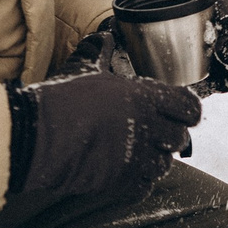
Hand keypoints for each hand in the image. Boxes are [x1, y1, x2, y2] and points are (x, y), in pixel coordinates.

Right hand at [7, 69, 200, 200]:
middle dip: (169, 137)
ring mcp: (135, 157)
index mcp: (144, 96)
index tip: (181, 113)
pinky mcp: (120, 182)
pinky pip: (144, 188)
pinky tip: (125, 172)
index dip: (187, 111)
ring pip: (164, 165)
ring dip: (154, 161)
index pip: (189, 107)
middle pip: (179, 138)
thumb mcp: (85, 68)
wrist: (38, 134)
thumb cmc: (62, 98)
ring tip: (137, 153)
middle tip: (154, 134)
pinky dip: (138, 183)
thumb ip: (101, 54)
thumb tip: (104, 38)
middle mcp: (146, 127)